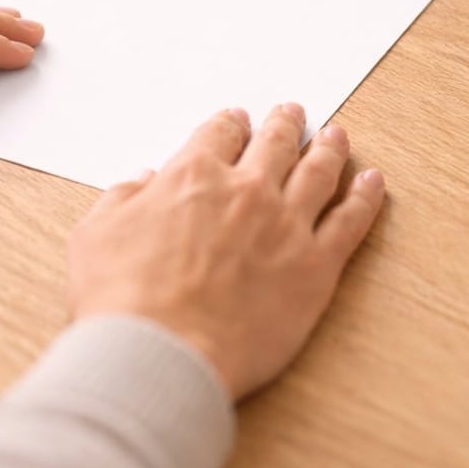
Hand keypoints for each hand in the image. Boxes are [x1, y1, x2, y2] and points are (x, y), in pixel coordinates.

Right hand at [69, 103, 384, 400]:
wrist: (160, 354)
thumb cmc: (121, 298)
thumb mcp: (95, 234)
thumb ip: (122, 197)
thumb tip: (142, 179)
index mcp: (193, 174)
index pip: (219, 133)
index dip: (230, 123)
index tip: (237, 120)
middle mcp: (246, 189)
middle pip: (275, 143)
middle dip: (285, 124)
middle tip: (294, 112)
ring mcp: (286, 225)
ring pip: (319, 171)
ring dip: (330, 148)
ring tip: (337, 135)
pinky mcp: (315, 267)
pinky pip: (351, 221)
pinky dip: (365, 196)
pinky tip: (373, 182)